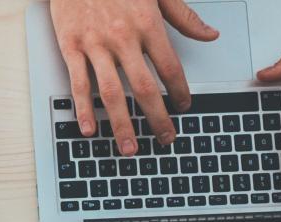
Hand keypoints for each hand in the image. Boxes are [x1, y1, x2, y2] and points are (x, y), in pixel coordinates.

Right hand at [51, 0, 218, 154]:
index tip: (184, 106)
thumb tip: (210, 34)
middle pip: (145, 87)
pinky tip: (90, 128)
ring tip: (130, 147)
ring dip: (122, 124)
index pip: (170, 67)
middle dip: (157, 118)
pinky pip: (79, 83)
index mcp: (147, 24)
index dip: (180, 91)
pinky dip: (84, 109)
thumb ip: (184, 16)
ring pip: (112, 92)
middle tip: (165, 137)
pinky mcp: (70, 46)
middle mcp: (122, 37)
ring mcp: (94, 44)